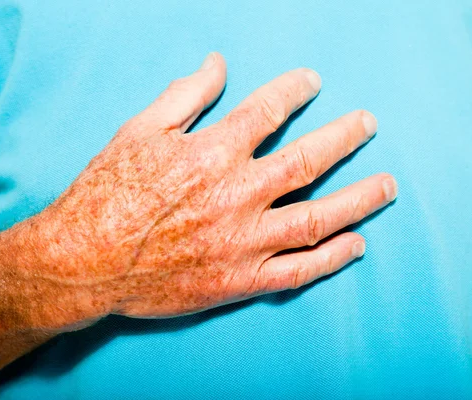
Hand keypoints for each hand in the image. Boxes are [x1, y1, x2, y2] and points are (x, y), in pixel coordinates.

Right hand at [38, 52, 396, 319]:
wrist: (83, 261)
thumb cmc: (107, 193)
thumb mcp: (138, 131)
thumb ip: (184, 95)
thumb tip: (218, 64)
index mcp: (213, 152)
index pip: (269, 109)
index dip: (296, 89)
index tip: (313, 82)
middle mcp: (237, 194)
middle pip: (310, 159)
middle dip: (346, 136)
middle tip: (368, 124)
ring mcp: (243, 240)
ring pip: (318, 217)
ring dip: (360, 198)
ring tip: (388, 185)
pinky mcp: (239, 280)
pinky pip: (298, 270)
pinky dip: (332, 259)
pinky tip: (357, 244)